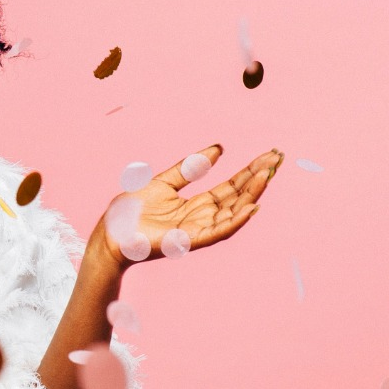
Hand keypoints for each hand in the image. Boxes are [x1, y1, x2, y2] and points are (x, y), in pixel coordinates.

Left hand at [87, 145, 281, 268]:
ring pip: (233, 211)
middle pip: (237, 196)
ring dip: (251, 194)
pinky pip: (218, 230)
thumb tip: (219, 149)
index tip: (269, 156)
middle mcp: (203, 216)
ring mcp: (198, 229)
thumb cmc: (133, 210)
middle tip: (277, 159)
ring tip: (267, 175)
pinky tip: (251, 206)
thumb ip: (190, 167)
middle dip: (258, 178)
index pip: (231, 185)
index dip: (250, 171)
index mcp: (198, 203)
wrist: (112, 231)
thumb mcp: (165, 181)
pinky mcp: (189, 240)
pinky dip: (236, 219)